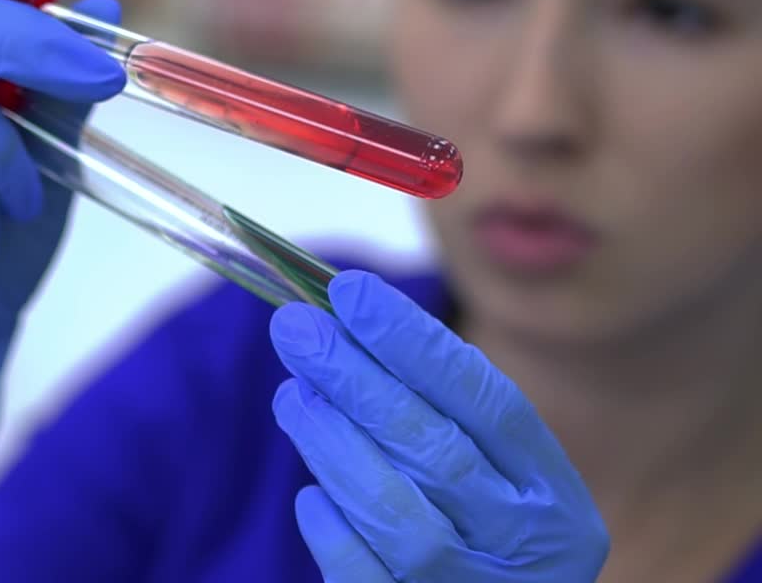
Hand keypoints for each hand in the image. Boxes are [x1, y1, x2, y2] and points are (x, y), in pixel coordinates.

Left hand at [270, 271, 608, 581]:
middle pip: (435, 450)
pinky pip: (360, 574)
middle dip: (356, 378)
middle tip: (296, 327)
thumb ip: (437, 410)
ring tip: (291, 395)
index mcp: (553, 495)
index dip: (414, 342)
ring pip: (395, 512)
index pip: (487, 401)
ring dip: (332, 442)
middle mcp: (525, 547)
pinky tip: (312, 494)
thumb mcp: (493, 477)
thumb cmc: (478, 535)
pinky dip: (331, 526)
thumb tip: (341, 318)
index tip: (350, 291)